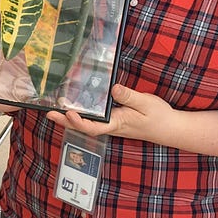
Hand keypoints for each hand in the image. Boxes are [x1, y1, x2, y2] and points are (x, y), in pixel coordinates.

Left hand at [45, 83, 171, 141]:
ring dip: (69, 119)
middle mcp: (111, 127)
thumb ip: (128, 96)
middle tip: (49, 113)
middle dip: (65, 121)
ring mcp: (111, 125)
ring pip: (87, 124)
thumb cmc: (158, 117)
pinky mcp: (113, 121)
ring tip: (53, 111)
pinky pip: (94, 120)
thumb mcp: (146, 103)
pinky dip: (81, 116)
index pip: (94, 127)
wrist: (169, 128)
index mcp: (117, 124)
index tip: (69, 112)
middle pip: (84, 127)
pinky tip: (73, 108)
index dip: (79, 122)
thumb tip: (112, 88)